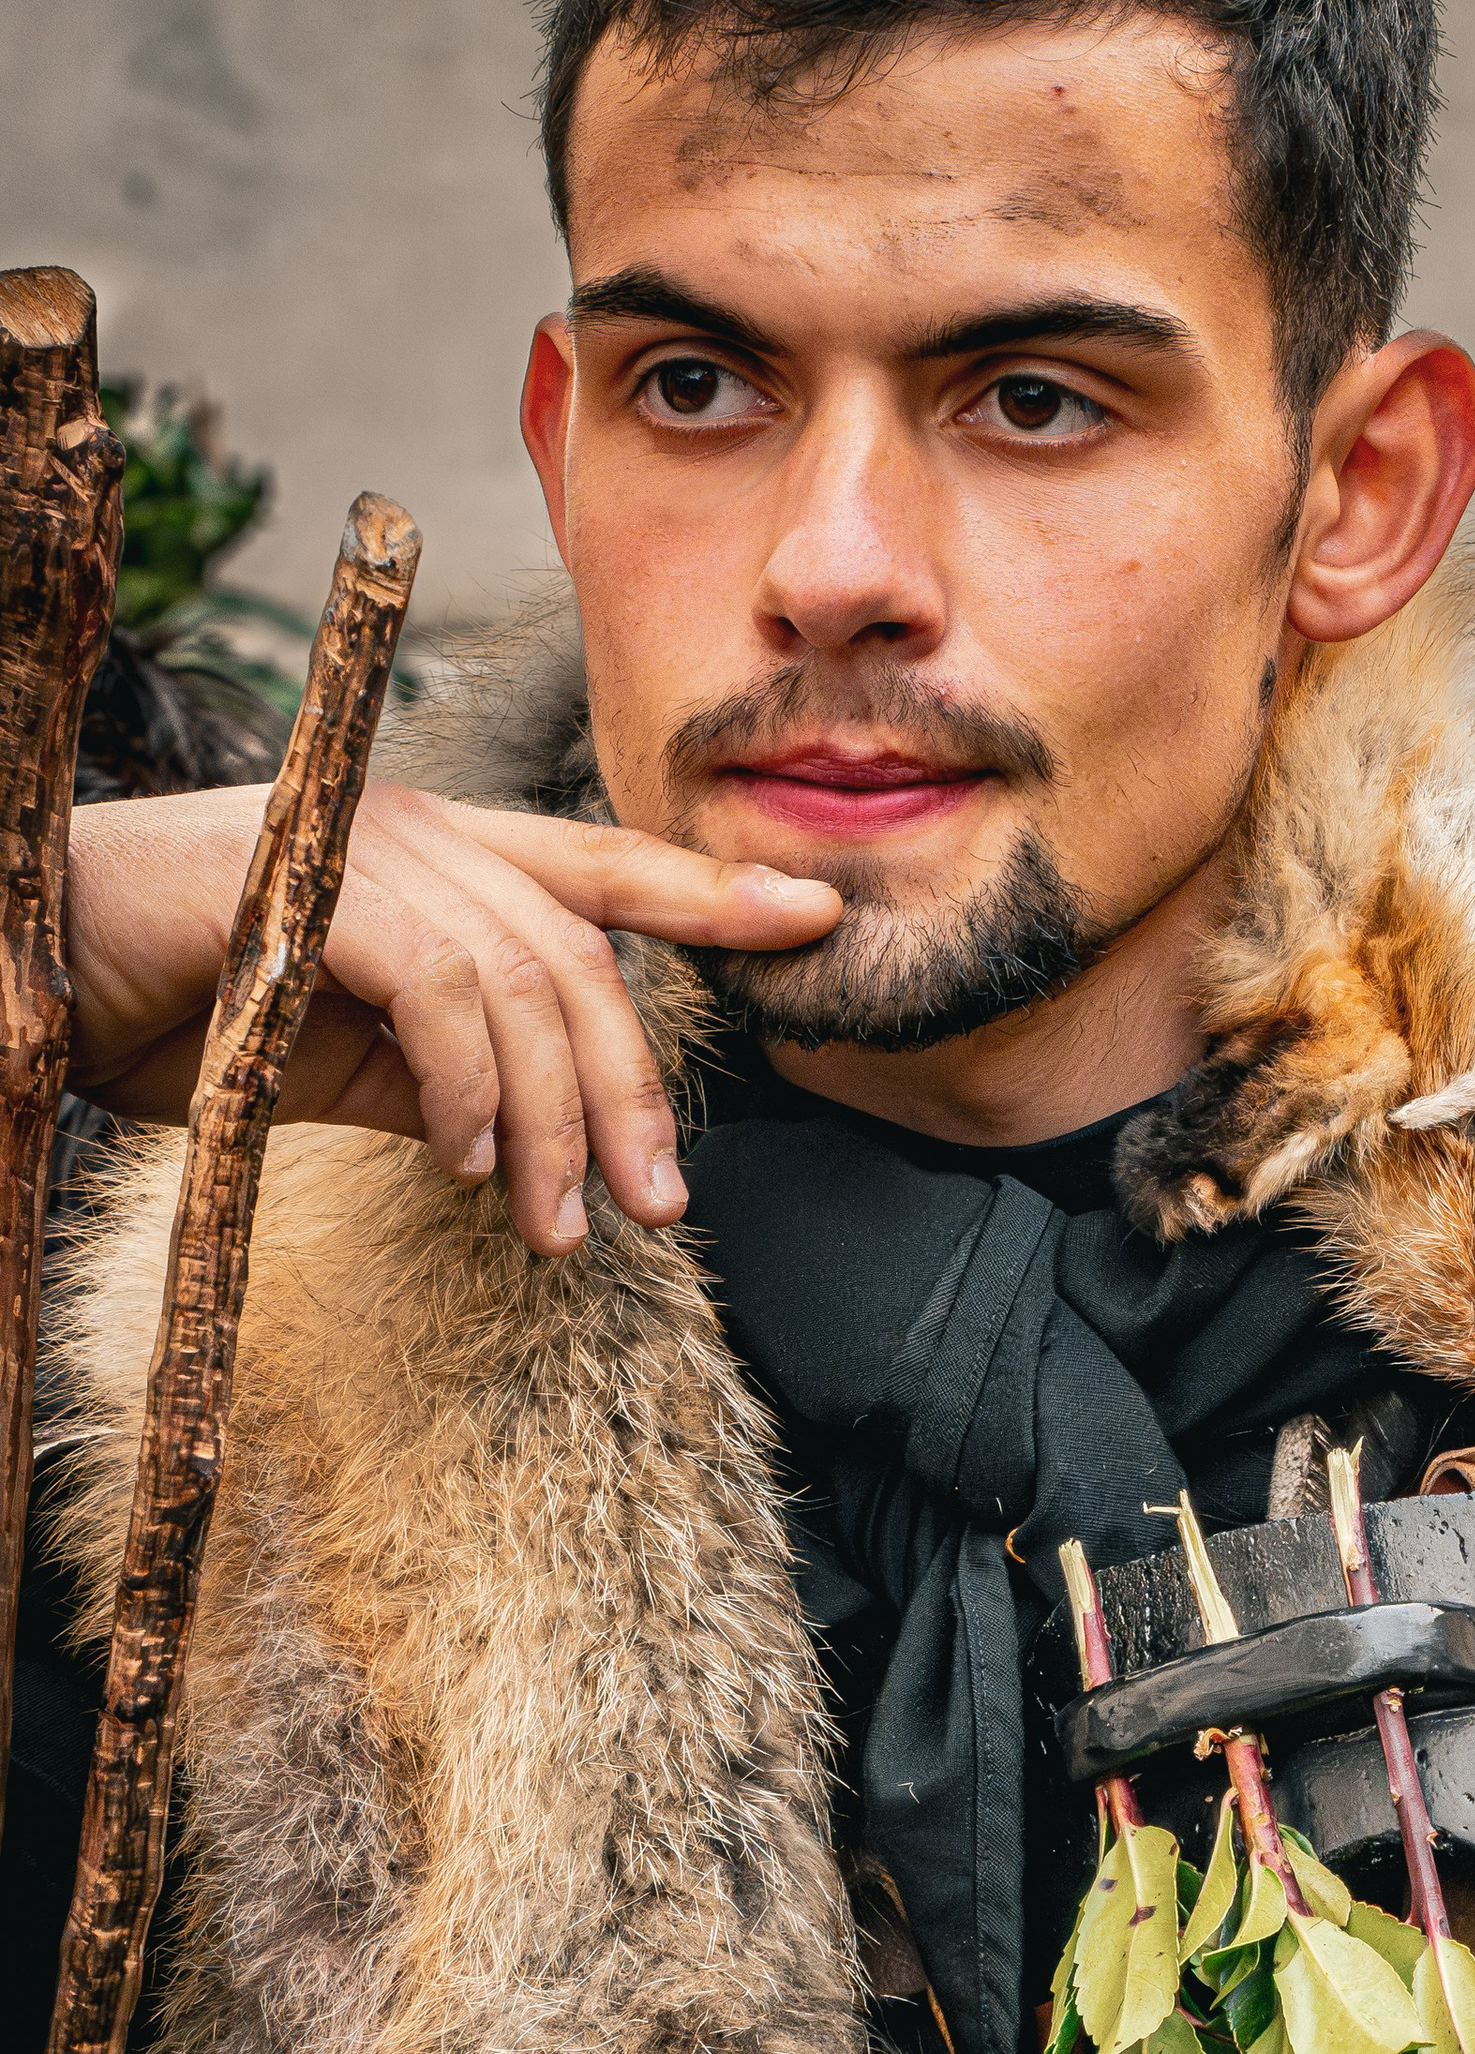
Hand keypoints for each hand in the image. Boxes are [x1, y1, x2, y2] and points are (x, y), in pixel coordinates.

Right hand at [64, 779, 843, 1255]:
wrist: (36, 962)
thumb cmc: (171, 1007)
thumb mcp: (334, 1054)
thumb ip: (437, 1075)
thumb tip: (522, 1142)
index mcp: (440, 851)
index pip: (603, 868)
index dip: (713, 891)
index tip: (818, 917)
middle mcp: (421, 829)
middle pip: (584, 959)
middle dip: (633, 1093)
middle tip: (656, 1207)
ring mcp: (370, 846)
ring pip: (526, 988)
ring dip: (552, 1125)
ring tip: (553, 1225)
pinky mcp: (318, 885)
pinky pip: (445, 994)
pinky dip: (470, 1091)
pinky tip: (462, 1163)